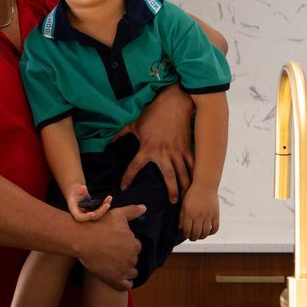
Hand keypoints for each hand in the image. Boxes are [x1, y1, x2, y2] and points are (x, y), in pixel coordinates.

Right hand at [67, 185, 111, 223]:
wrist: (77, 193)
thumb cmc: (75, 191)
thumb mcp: (76, 189)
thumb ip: (79, 189)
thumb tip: (83, 188)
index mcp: (75, 211)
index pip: (79, 217)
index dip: (86, 217)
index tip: (92, 213)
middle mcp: (82, 214)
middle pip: (92, 217)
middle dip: (101, 211)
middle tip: (107, 205)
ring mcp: (89, 213)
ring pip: (98, 214)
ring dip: (105, 208)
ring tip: (109, 198)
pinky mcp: (94, 211)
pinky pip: (101, 210)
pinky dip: (105, 204)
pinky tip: (109, 198)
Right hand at [70, 203, 145, 290]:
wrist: (82, 238)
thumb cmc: (99, 224)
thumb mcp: (117, 214)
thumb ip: (132, 211)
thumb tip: (144, 208)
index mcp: (134, 244)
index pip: (136, 248)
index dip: (128, 247)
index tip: (118, 246)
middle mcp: (132, 258)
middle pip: (133, 260)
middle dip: (126, 258)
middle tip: (113, 255)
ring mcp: (124, 270)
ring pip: (131, 273)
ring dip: (126, 271)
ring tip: (114, 266)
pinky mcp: (115, 279)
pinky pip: (126, 286)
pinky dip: (124, 283)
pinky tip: (117, 278)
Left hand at [114, 89, 194, 204]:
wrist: (174, 103)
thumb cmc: (153, 113)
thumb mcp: (134, 123)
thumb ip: (121, 134)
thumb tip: (109, 141)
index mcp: (147, 149)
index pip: (134, 167)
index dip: (128, 178)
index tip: (124, 188)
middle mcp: (163, 153)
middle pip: (169, 177)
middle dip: (172, 191)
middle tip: (174, 203)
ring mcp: (176, 151)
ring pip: (183, 173)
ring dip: (186, 186)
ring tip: (188, 196)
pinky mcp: (187, 147)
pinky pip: (192, 163)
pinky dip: (195, 173)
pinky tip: (197, 182)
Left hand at [180, 187, 220, 241]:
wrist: (205, 184)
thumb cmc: (192, 194)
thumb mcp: (184, 204)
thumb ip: (181, 216)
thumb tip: (180, 228)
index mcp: (189, 213)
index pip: (187, 230)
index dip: (186, 235)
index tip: (187, 235)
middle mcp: (198, 216)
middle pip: (196, 234)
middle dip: (193, 238)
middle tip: (193, 238)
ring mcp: (208, 216)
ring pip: (205, 233)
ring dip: (202, 237)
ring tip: (200, 236)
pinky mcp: (216, 214)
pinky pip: (215, 228)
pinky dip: (212, 232)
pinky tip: (209, 231)